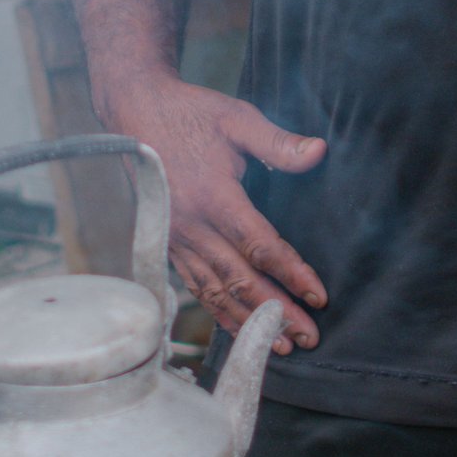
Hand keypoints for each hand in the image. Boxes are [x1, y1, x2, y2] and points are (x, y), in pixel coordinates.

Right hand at [101, 77, 326, 353]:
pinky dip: (219, 311)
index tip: (319, 297)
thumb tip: (320, 151)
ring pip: (215, 291)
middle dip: (276, 312)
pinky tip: (239, 326)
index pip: (260, 247)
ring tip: (279, 346)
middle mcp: (192, 226)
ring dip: (248, 321)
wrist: (136, 110)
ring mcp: (176, 238)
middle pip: (239, 280)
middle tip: (308, 339)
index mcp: (214, 197)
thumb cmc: (191, 113)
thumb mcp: (237, 118)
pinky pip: (195, 285)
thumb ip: (278, 142)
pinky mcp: (168, 242)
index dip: (292, 274)